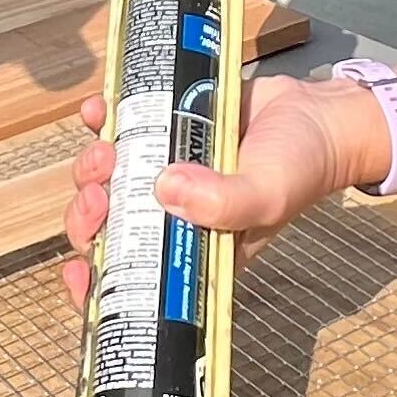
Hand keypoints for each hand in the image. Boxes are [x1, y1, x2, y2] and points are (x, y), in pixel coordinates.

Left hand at [61, 72, 378, 306]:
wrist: (318, 113)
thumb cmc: (301, 167)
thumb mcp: (267, 196)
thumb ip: (223, 203)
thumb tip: (165, 190)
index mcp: (192, 250)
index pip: (135, 283)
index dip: (97, 287)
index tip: (78, 273)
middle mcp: (171, 218)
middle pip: (106, 230)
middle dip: (89, 215)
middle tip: (100, 190)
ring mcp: (163, 175)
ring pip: (104, 182)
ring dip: (91, 168)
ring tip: (106, 148)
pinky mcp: (162, 131)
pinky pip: (117, 130)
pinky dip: (100, 120)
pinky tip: (99, 109)